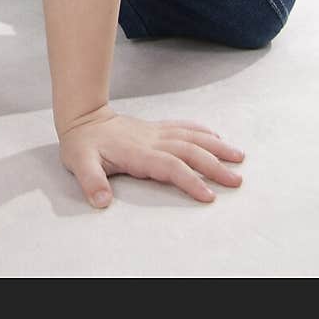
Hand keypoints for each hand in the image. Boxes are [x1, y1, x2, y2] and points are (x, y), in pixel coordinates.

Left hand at [57, 103, 244, 208]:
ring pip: (191, 137)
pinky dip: (202, 131)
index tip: (209, 194)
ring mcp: (156, 133)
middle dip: (214, 165)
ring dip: (216, 146)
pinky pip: (184, 127)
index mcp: (137, 152)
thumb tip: (101, 200)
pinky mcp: (156, 129)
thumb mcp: (79, 164)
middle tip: (237, 180)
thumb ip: (91, 181)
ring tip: (238, 156)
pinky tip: (216, 136)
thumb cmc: (82, 144)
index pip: (170, 166)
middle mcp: (152, 140)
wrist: (82, 118)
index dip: (190, 180)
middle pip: (189, 151)